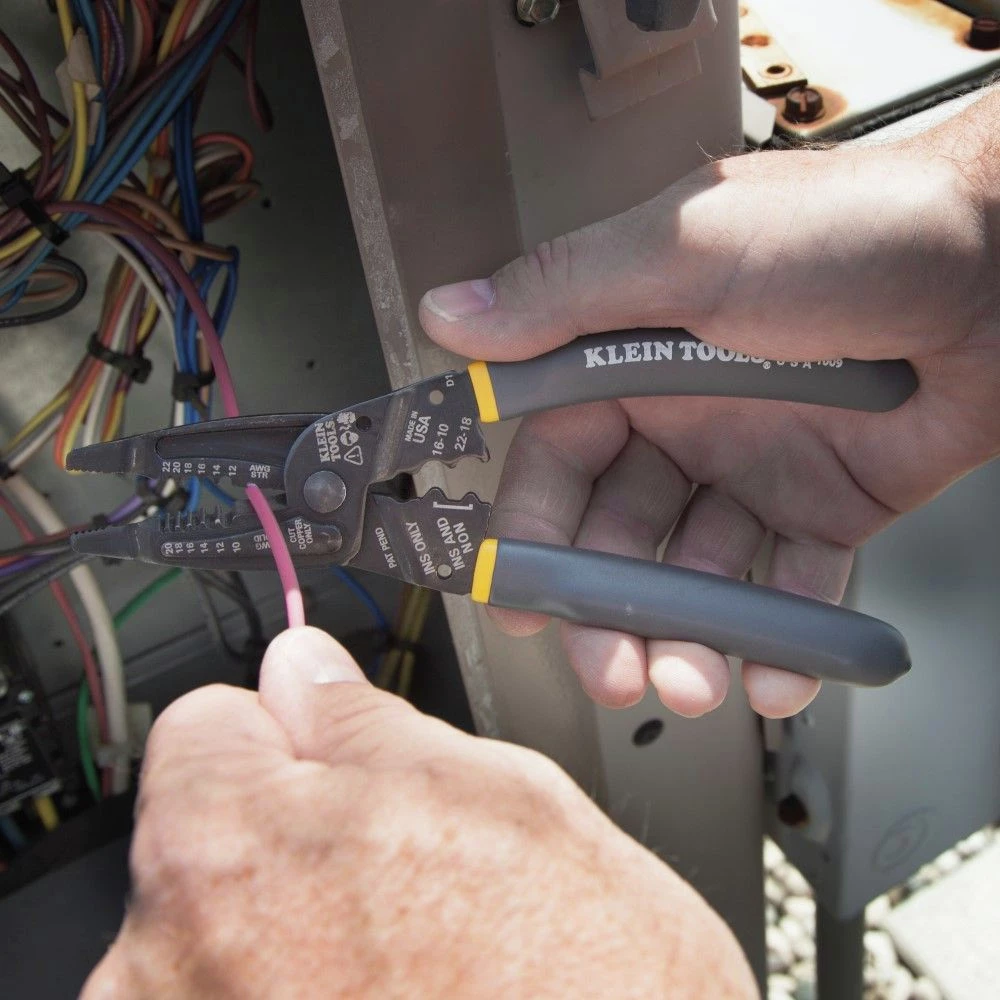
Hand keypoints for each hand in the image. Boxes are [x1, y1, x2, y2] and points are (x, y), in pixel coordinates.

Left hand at [82, 628, 755, 999]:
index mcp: (225, 846)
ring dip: (304, 916)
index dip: (292, 728)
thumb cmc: (586, 990)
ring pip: (232, 919)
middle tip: (409, 866)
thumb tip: (305, 671)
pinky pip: (248, 994)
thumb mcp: (499, 793)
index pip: (206, 724)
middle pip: (214, 828)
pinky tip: (395, 998)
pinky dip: (305, 988)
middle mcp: (169, 962)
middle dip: (299, 823)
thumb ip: (366, 719)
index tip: (342, 757)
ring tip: (413, 950)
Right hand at [420, 93, 999, 719]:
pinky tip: (778, 675)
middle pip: (618, 537)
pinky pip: (794, 587)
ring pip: (697, 574)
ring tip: (691, 680)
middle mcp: (684, 419)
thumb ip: (563, 294)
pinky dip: (785, 640)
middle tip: (609, 670)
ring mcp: (755, 469)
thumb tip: (449, 315)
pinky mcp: (828, 506)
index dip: (529, 535)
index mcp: (632, 360)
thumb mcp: (687, 251)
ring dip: (688, 637)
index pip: (554, 462)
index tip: (513, 600)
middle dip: (605, 611)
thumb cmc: (852, 230)